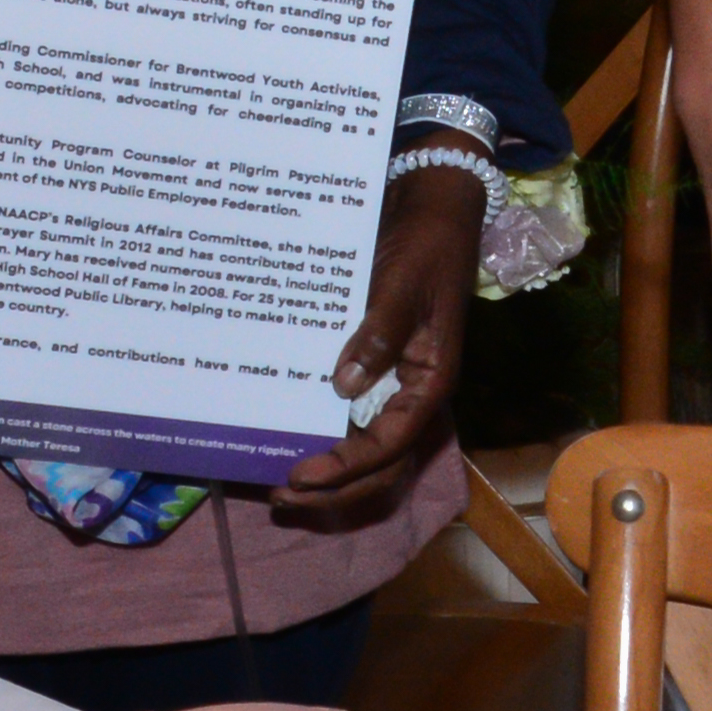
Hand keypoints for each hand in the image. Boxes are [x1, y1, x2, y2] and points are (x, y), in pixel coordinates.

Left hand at [275, 164, 480, 526]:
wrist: (430, 214)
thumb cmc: (424, 247)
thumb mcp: (405, 284)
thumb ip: (380, 333)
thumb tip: (344, 386)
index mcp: (430, 382)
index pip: (392, 444)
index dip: (347, 466)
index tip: (301, 473)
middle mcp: (412, 394)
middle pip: (382, 465)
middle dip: (335, 490)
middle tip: (281, 496)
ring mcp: (393, 387)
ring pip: (368, 453)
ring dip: (329, 476)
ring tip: (280, 487)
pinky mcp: (373, 371)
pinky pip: (350, 421)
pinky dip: (323, 440)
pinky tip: (287, 441)